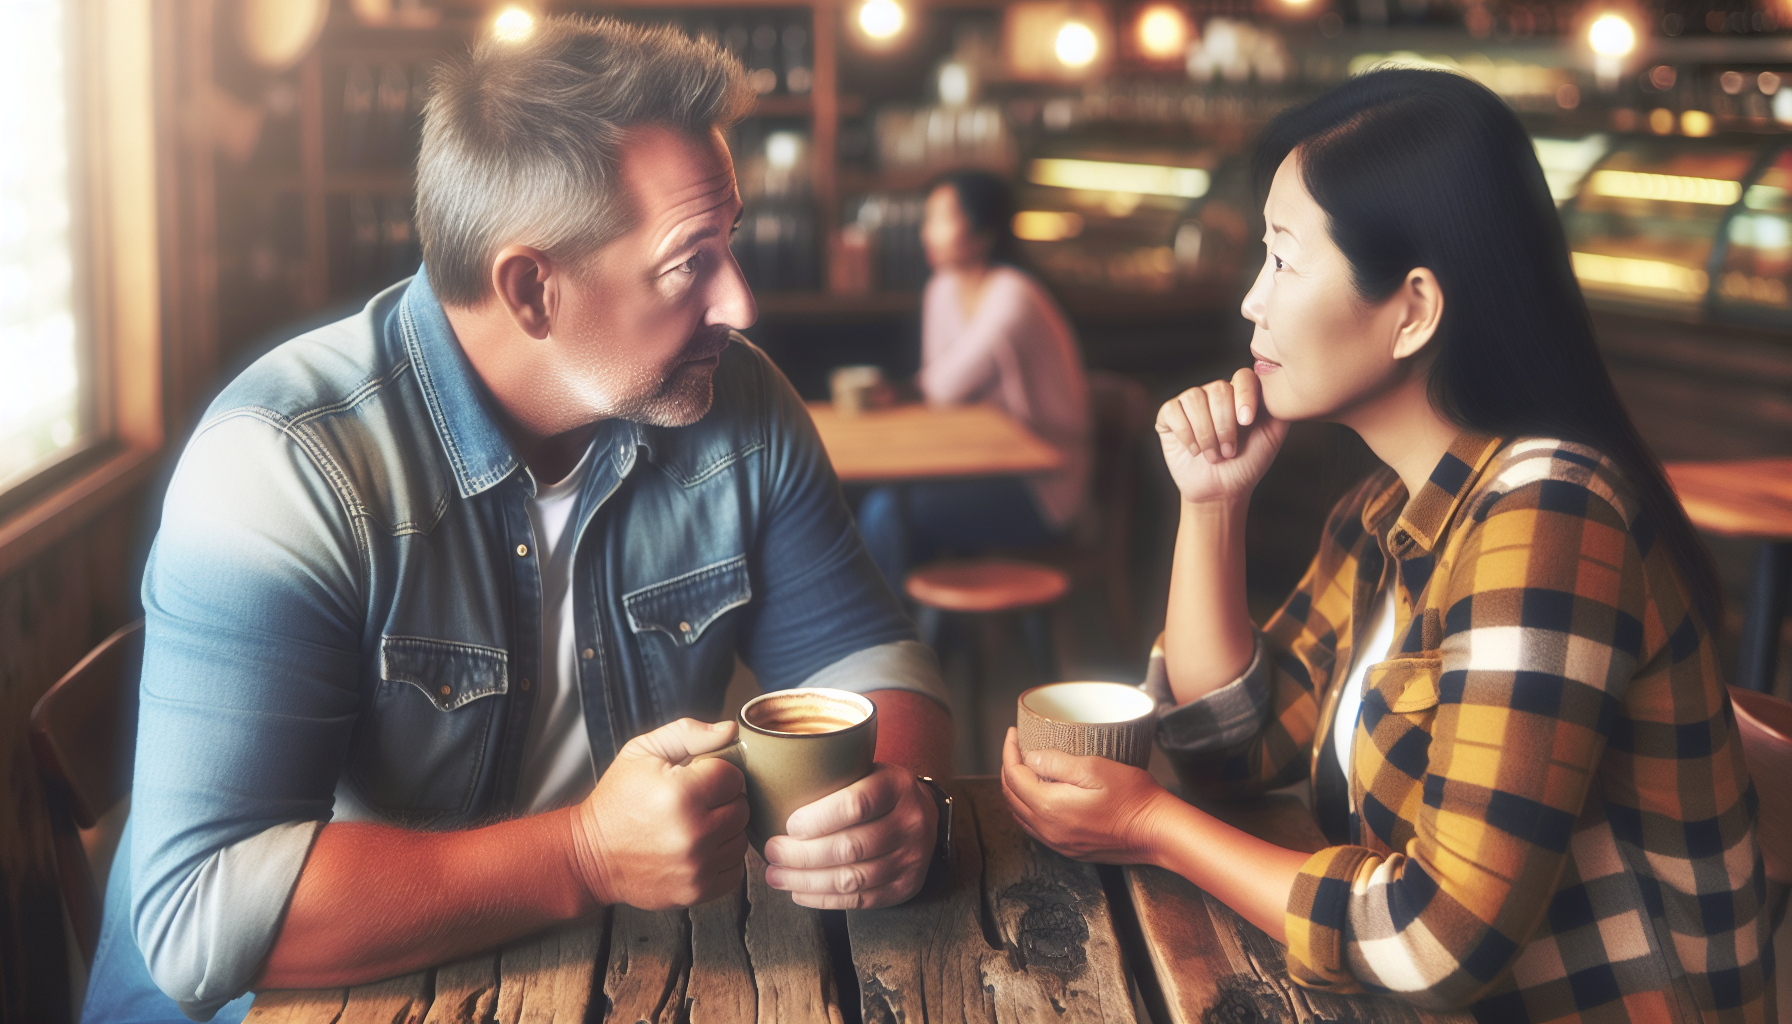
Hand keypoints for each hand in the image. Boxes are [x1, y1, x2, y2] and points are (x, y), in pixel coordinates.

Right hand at [571, 718, 750, 909]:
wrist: (590, 856)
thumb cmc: (617, 800)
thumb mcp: (642, 752)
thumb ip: (689, 734)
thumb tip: (730, 730)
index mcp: (682, 793)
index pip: (733, 776)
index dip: (716, 773)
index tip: (697, 779)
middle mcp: (693, 833)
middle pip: (742, 808)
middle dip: (722, 801)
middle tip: (696, 802)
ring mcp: (697, 866)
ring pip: (741, 839)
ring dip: (724, 830)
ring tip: (696, 825)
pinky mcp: (697, 891)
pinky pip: (735, 869)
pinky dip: (722, 859)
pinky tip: (699, 849)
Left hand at [762, 762, 937, 908]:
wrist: (924, 815)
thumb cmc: (878, 792)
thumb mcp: (865, 769)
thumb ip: (830, 776)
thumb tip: (770, 789)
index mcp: (896, 786)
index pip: (855, 805)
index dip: (817, 819)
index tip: (788, 826)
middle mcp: (910, 823)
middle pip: (850, 847)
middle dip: (802, 855)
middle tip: (772, 853)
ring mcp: (911, 859)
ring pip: (852, 879)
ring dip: (806, 881)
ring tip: (776, 876)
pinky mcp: (905, 887)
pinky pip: (859, 901)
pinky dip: (824, 899)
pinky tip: (799, 892)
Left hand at [1000, 728, 1167, 864]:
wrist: (1157, 832)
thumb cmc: (1134, 798)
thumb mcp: (1096, 768)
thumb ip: (1057, 763)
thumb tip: (1030, 758)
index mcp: (1050, 808)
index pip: (1014, 776)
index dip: (1009, 751)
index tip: (1013, 734)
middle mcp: (1049, 830)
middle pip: (1012, 796)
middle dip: (1009, 768)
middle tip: (1017, 747)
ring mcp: (1059, 842)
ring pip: (1020, 814)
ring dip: (1016, 789)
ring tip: (1024, 767)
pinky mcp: (1070, 848)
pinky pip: (1035, 827)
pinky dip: (1028, 808)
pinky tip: (1038, 795)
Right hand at [1156, 367, 1287, 506]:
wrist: (1221, 490)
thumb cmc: (1248, 464)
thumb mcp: (1272, 436)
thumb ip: (1280, 409)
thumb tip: (1282, 386)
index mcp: (1240, 394)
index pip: (1243, 377)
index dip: (1245, 396)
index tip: (1247, 423)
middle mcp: (1215, 393)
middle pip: (1218, 389)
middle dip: (1225, 426)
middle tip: (1229, 451)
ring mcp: (1190, 402)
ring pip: (1194, 399)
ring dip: (1206, 434)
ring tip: (1213, 455)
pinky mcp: (1169, 415)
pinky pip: (1173, 411)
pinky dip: (1185, 434)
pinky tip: (1194, 450)